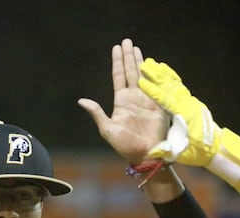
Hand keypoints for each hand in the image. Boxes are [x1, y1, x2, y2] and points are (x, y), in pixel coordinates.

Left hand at [78, 39, 168, 165]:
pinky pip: (156, 85)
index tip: (116, 48)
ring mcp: (147, 99)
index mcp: (121, 101)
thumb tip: (81, 100)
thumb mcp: (107, 129)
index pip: (119, 76)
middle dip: (129, 56)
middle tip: (127, 41)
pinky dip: (154, 74)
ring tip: (136, 47)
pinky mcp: (158, 104)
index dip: (117, 62)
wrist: (145, 154)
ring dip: (139, 61)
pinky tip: (152, 63)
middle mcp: (134, 97)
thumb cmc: (125, 144)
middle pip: (130, 71)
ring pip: (142, 75)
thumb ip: (96, 113)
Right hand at [138, 58, 217, 164]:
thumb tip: (156, 148)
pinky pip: (178, 86)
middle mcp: (187, 104)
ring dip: (160, 73)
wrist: (215, 148)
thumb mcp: (184, 152)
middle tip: (143, 64)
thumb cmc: (198, 151)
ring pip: (173, 83)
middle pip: (169, 86)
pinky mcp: (190, 102)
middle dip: (155, 75)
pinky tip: (163, 69)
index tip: (140, 82)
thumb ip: (171, 148)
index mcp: (184, 115)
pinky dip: (170, 76)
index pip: (166, 100)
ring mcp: (189, 101)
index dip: (153, 91)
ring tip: (149, 62)